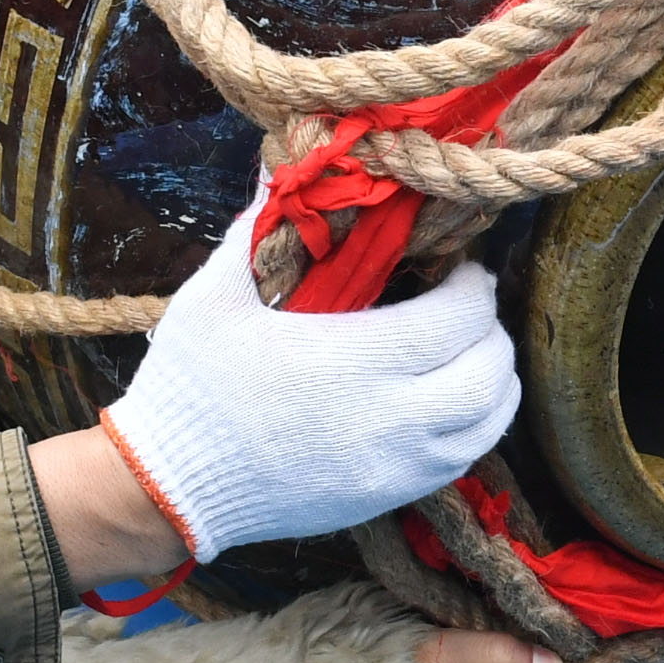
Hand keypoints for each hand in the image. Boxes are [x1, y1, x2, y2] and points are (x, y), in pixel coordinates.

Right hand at [98, 202, 520, 558]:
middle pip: (488, 373)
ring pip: (488, 424)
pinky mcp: (386, 498)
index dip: (474, 287)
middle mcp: (385, 419)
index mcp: (349, 360)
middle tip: (468, 307)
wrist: (170, 486)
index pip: (457, 319)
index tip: (459, 268)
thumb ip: (259, 226)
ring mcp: (392, 468)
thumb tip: (286, 163)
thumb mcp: (215, 295)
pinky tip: (449, 402)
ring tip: (470, 352)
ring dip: (493, 381)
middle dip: (490, 331)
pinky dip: (474, 426)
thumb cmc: (190, 384)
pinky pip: (462, 461)